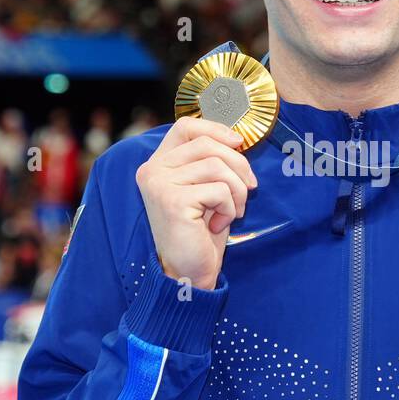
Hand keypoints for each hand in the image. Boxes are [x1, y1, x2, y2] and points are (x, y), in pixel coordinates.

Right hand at [135, 117, 257, 290]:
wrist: (189, 273)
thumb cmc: (200, 232)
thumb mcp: (206, 189)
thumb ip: (212, 161)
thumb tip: (237, 139)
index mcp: (157, 164)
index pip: (186, 126)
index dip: (216, 129)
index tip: (238, 144)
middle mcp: (152, 171)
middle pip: (208, 144)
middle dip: (238, 166)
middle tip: (246, 191)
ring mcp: (159, 184)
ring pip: (217, 166)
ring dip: (236, 191)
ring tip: (231, 212)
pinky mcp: (172, 201)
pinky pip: (219, 190)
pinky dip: (229, 208)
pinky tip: (217, 224)